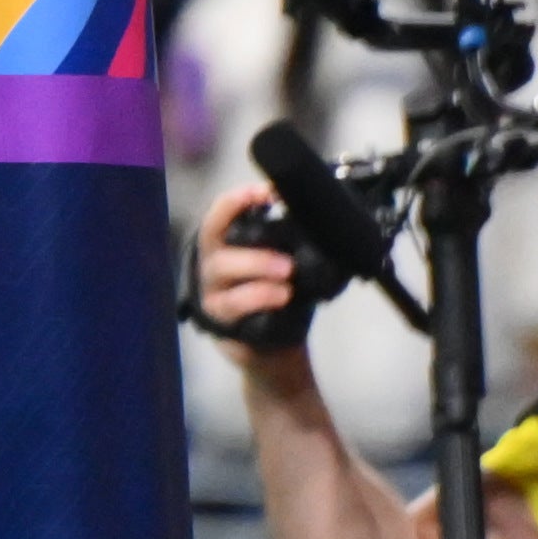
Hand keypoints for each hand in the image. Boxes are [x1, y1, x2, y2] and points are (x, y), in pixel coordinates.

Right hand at [188, 178, 317, 353]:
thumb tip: (324, 222)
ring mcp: (212, 287)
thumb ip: (291, 245)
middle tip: (287, 262)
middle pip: (213, 237)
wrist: (270, 345)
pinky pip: (231, 305)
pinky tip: (281, 301)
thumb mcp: (282, 266)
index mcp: (226, 240)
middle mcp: (212, 259)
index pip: (222, 211)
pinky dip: (257, 301)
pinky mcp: (218, 316)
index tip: (268, 192)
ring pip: (222, 271)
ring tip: (287, 287)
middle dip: (249, 239)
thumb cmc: (275, 296)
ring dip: (257, 274)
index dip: (239, 199)